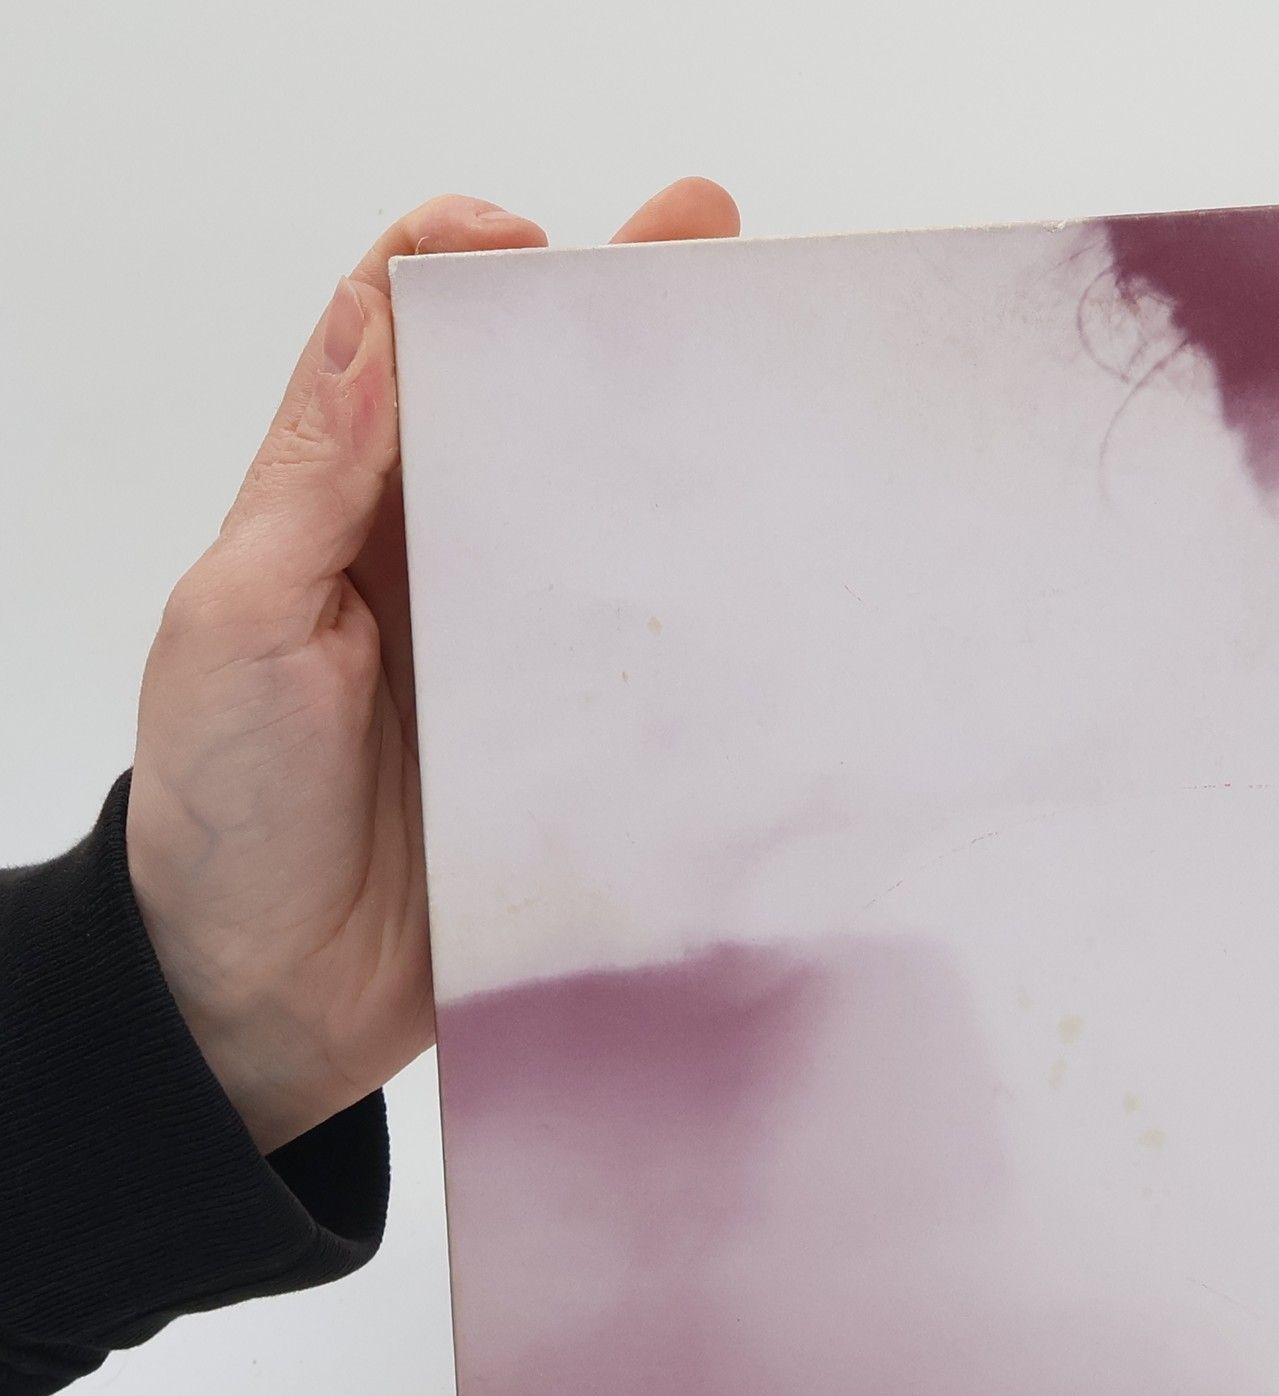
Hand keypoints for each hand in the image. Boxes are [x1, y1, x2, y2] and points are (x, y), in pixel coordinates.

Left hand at [127, 181, 739, 1152]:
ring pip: (597, 513)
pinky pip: (638, 650)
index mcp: (336, 514)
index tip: (530, 237)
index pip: (395, 345)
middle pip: (523, 407)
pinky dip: (698, 596)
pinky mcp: (566, 737)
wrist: (270, 995)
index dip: (455, 265)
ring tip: (770, 363)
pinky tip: (765, 556)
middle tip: (709, 236)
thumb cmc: (225, 813)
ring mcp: (510, 649)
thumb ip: (311, 486)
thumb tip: (380, 328)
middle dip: (612, 313)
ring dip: (673, 438)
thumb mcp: (236, 629)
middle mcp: (435, 562)